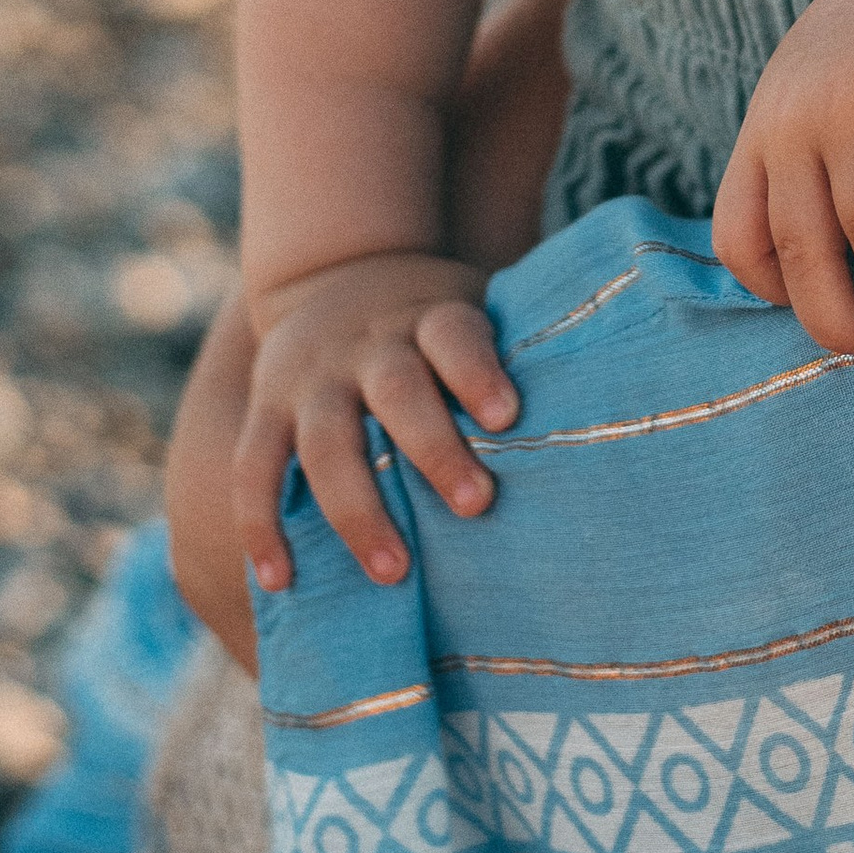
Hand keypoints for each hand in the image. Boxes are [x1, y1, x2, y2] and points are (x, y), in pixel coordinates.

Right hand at [236, 249, 517, 593]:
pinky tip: (281, 577)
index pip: (456, 336)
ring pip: (326, 440)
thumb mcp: (470, 312)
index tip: (509, 416)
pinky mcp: (267, 406)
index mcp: (430, 317)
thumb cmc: (432, 324)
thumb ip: (512, 356)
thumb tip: (599, 421)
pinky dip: (262, 522)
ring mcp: (311, 377)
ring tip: (393, 570)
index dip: (478, 371)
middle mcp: (368, 344)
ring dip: (358, 508)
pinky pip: (254, 466)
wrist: (336, 275)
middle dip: (433, 449)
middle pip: (398, 390)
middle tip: (476, 505)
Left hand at [712, 0, 853, 366]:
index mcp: (764, 130)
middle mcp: (794, 120)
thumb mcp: (823, 102)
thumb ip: (809, 170)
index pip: (738, 237)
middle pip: (800, 248)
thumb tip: (822, 278)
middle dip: (840, 321)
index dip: (777, 296)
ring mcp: (850, 103)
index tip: (833, 322)